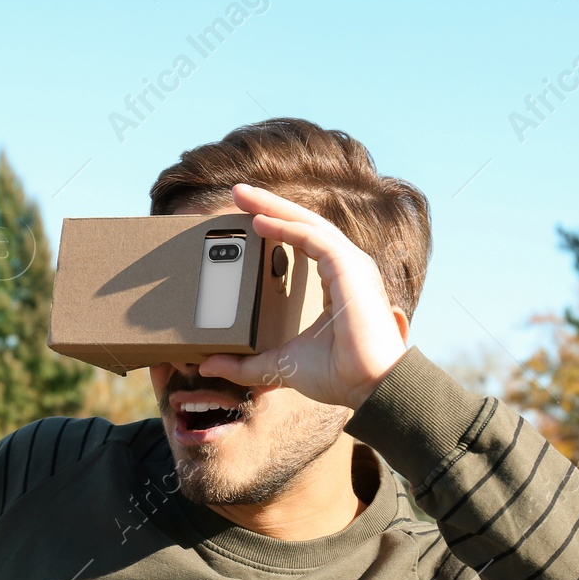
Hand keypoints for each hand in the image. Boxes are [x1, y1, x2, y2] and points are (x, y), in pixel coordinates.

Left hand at [197, 183, 408, 410]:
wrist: (370, 387)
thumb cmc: (339, 376)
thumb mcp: (279, 367)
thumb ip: (245, 365)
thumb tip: (208, 364)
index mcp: (337, 283)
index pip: (304, 242)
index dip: (277, 225)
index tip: (248, 218)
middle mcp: (346, 268)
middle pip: (304, 225)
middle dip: (270, 205)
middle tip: (237, 192)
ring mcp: (350, 266)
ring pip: (307, 223)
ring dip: (273, 206)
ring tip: (242, 195)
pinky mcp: (349, 268)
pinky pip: (313, 238)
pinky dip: (285, 226)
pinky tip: (259, 221)